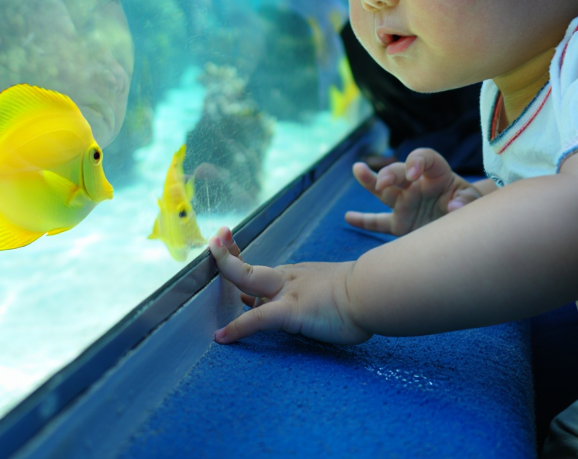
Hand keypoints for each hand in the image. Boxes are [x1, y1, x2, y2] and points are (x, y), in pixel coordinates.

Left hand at [208, 227, 371, 346]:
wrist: (376, 293)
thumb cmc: (363, 295)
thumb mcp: (331, 291)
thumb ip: (316, 295)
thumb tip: (316, 307)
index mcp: (294, 277)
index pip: (258, 266)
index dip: (236, 253)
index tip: (224, 240)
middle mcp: (286, 281)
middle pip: (247, 267)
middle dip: (225, 255)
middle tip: (212, 241)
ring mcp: (287, 294)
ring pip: (248, 281)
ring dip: (226, 273)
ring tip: (201, 275)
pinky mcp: (292, 311)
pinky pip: (258, 318)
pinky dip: (238, 327)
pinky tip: (223, 337)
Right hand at [345, 147, 481, 235]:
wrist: (467, 226)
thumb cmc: (470, 206)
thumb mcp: (475, 201)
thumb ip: (467, 201)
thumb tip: (454, 207)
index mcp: (437, 174)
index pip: (424, 158)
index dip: (417, 161)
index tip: (413, 173)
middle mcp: (417, 186)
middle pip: (398, 173)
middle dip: (389, 174)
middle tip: (384, 182)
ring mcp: (406, 204)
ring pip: (383, 191)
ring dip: (370, 181)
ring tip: (357, 169)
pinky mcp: (400, 223)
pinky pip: (379, 222)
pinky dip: (364, 222)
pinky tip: (349, 218)